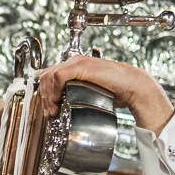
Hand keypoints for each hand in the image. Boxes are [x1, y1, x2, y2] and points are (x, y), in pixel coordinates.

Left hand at [36, 55, 174, 134]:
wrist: (131, 87)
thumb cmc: (112, 91)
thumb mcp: (86, 93)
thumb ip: (73, 94)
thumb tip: (58, 106)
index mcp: (73, 66)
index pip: (48, 76)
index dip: (43, 93)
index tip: (48, 110)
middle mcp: (73, 61)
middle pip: (45, 76)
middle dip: (43, 96)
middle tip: (50, 113)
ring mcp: (77, 62)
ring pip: (49, 76)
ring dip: (48, 95)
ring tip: (54, 110)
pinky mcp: (82, 66)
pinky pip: (58, 76)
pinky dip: (55, 90)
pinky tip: (59, 102)